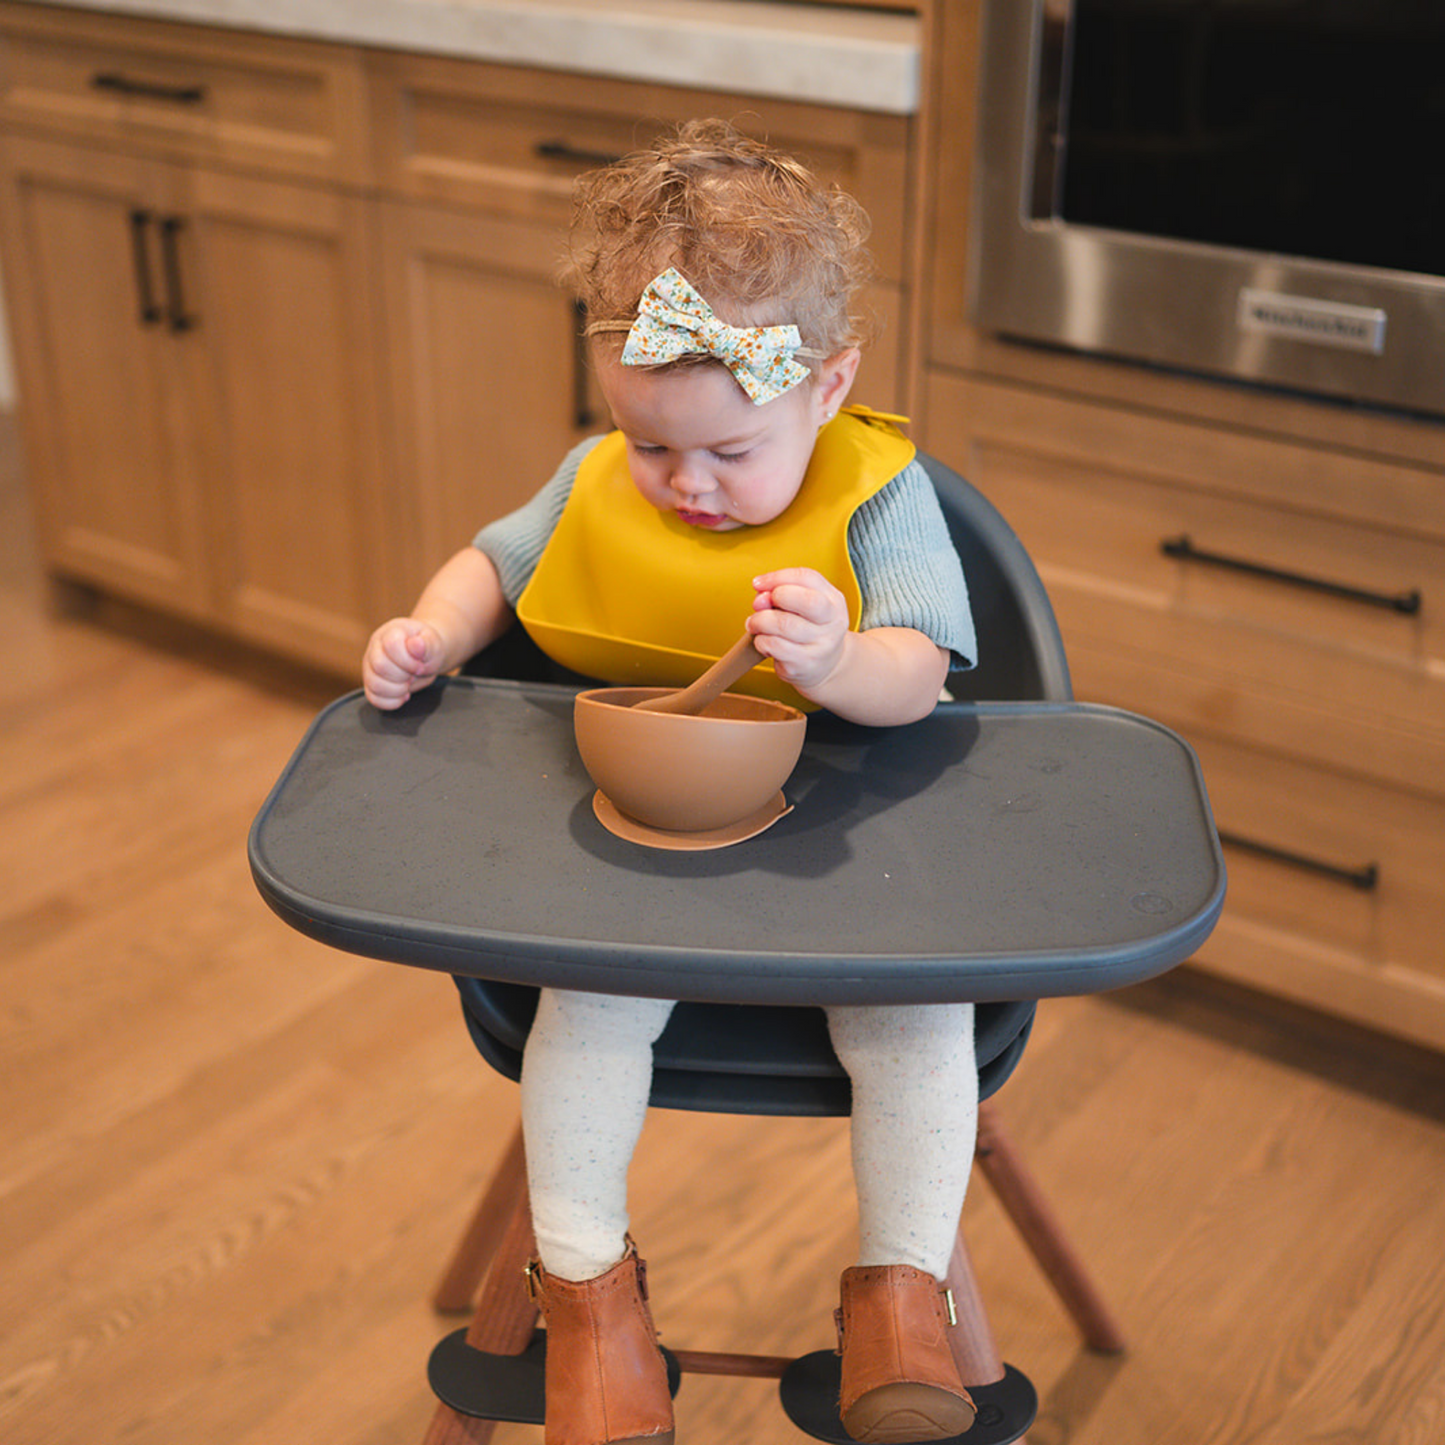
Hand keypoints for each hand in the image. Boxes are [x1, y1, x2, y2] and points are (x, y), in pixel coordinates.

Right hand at [362, 617, 446, 709]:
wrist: (424, 655)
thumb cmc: (427, 647)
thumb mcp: (433, 643)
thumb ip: (427, 644)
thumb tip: (416, 644)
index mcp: (391, 632)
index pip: (391, 645)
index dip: (408, 661)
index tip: (420, 665)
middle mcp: (375, 647)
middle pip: (380, 666)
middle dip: (403, 676)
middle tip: (414, 673)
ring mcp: (370, 666)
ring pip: (374, 684)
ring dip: (397, 690)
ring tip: (408, 683)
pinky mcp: (370, 682)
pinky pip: (373, 698)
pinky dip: (392, 702)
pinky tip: (403, 694)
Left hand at [748, 568, 849, 695]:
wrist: (825, 665)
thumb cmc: (809, 629)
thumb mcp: (801, 605)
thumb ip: (780, 593)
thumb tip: (760, 598)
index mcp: (834, 600)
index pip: (808, 577)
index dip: (778, 577)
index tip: (758, 583)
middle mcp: (833, 622)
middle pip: (805, 601)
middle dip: (775, 597)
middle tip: (760, 605)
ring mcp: (821, 645)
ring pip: (784, 625)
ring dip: (760, 621)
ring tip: (756, 624)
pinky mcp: (806, 664)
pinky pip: (775, 646)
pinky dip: (761, 641)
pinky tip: (764, 641)